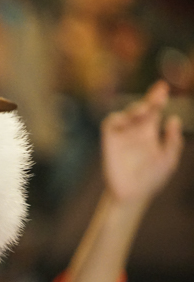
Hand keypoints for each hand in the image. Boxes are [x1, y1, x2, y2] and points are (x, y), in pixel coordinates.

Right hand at [101, 81, 184, 204]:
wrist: (133, 194)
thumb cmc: (152, 179)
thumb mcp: (169, 160)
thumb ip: (172, 142)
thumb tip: (172, 120)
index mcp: (149, 133)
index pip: (154, 111)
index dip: (158, 97)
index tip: (163, 87)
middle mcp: (135, 131)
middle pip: (141, 109)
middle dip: (149, 99)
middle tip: (159, 95)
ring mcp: (121, 136)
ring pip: (125, 113)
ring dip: (134, 109)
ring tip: (145, 110)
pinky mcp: (109, 142)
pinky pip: (110, 124)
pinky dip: (117, 118)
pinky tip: (127, 119)